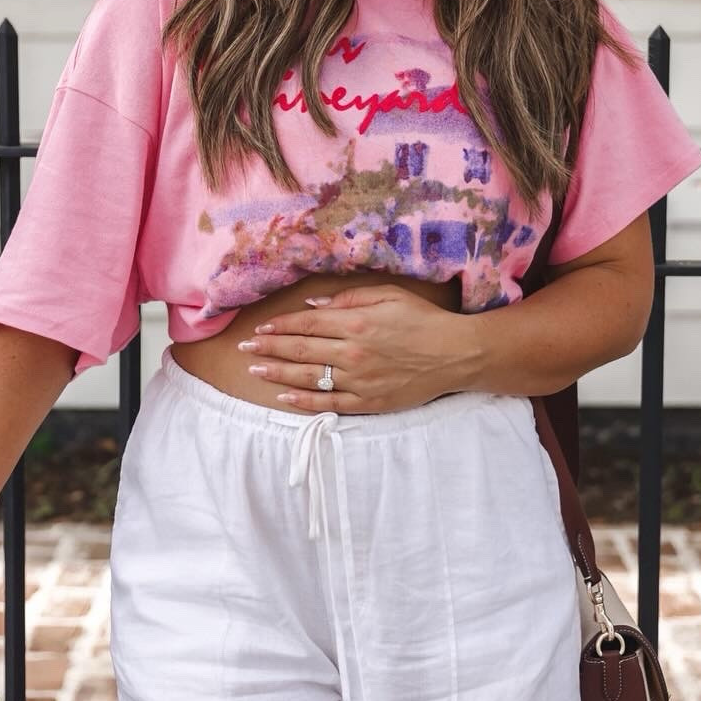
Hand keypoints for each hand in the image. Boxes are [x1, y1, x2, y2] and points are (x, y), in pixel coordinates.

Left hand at [237, 285, 474, 412]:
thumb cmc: (424, 321)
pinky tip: (284, 398)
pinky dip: (304, 402)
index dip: (280, 326)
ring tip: (254, 370)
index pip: (306, 324)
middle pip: (300, 349)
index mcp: (356, 323)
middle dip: (268, 348)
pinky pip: (328, 404)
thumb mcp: (389, 296)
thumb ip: (348, 300)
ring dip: (277, 374)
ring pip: (308, 378)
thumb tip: (312, 306)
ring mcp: (359, 381)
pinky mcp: (368, 403)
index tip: (260, 328)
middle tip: (244, 348)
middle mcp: (352, 353)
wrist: (456, 355)